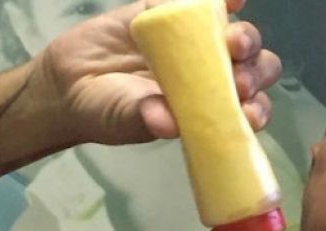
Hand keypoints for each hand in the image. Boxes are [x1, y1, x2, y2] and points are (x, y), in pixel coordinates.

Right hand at [32, 0, 280, 145]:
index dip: (256, 110)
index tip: (250, 114)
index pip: (247, 110)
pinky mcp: (174, 12)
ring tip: (233, 40)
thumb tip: (165, 123)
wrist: (70, 80)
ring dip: (244, 38)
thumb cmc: (107, 111)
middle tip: (239, 80)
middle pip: (252, 70)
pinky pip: (205, 2)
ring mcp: (197, 43)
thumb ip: (145, 118)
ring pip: (237, 38)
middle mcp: (213, 76)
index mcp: (209, 109)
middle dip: (254, 74)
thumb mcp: (125, 119)